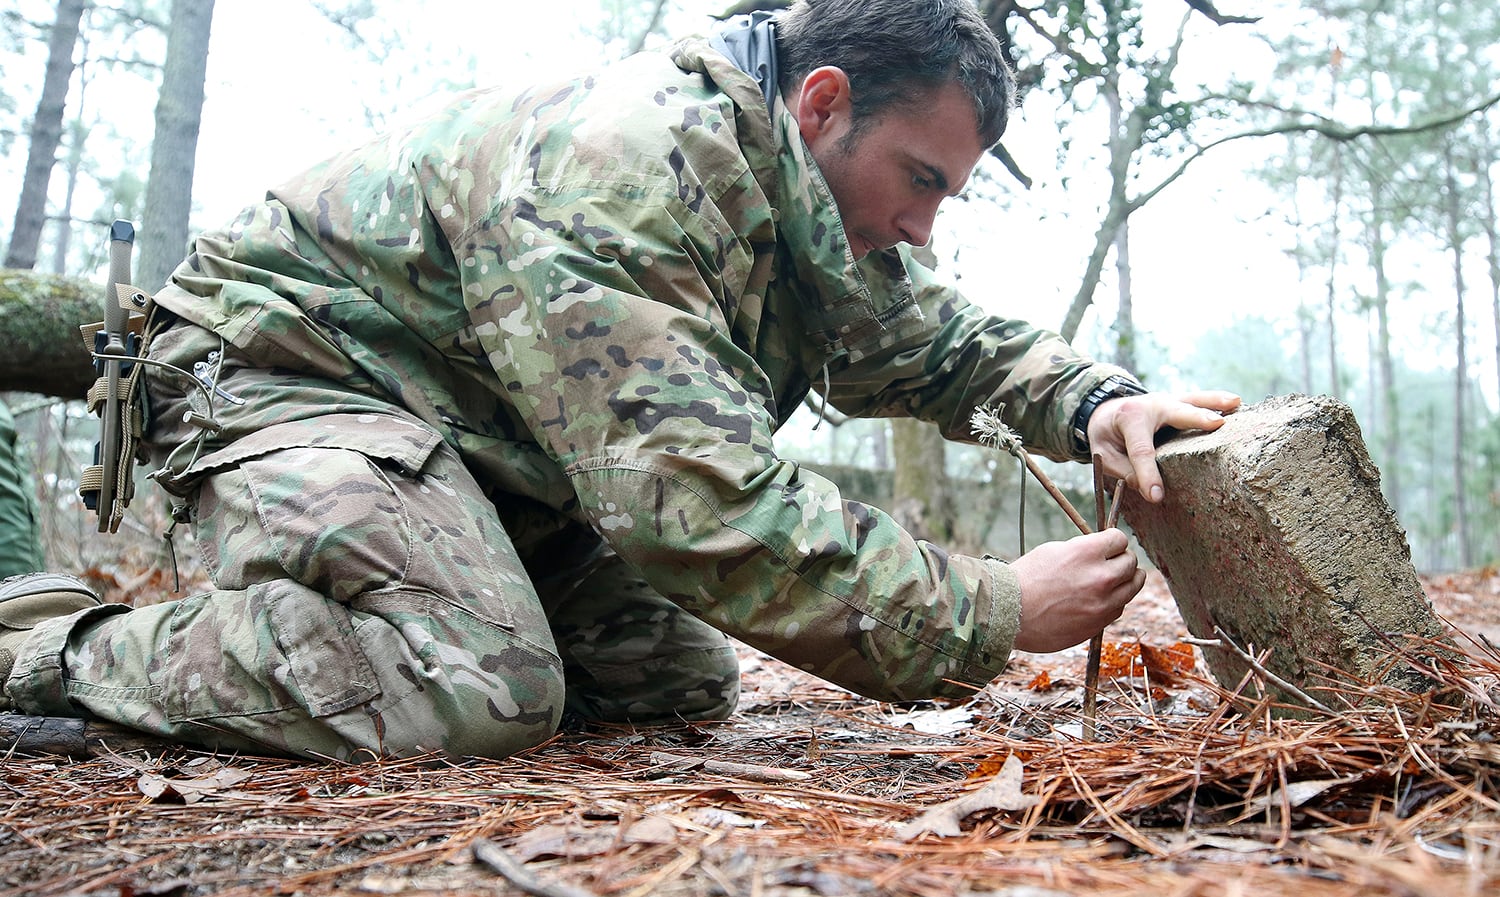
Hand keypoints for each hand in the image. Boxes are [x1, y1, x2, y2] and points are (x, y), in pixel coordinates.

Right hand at [1010, 529, 1145, 652]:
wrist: (1008, 613)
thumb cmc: (1026, 579)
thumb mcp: (1053, 551)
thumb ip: (1083, 550)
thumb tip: (1102, 550)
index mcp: (1086, 553)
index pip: (1119, 539)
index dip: (1112, 540)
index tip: (1107, 544)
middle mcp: (1101, 577)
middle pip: (1131, 562)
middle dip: (1121, 559)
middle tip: (1111, 561)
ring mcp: (1103, 603)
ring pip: (1133, 586)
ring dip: (1125, 580)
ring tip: (1112, 580)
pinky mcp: (1099, 623)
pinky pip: (1119, 607)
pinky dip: (1113, 601)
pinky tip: (1097, 598)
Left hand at [1087, 389, 1240, 502]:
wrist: (1105, 411)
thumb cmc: (1107, 436)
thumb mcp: (1104, 455)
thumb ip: (1124, 471)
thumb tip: (1150, 489)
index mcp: (1128, 418)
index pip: (1142, 450)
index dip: (1148, 474)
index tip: (1156, 496)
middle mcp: (1150, 404)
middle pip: (1176, 413)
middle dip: (1196, 419)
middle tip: (1217, 424)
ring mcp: (1166, 401)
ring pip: (1192, 400)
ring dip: (1214, 403)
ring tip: (1236, 403)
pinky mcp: (1177, 403)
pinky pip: (1198, 400)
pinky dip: (1216, 400)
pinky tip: (1237, 402)